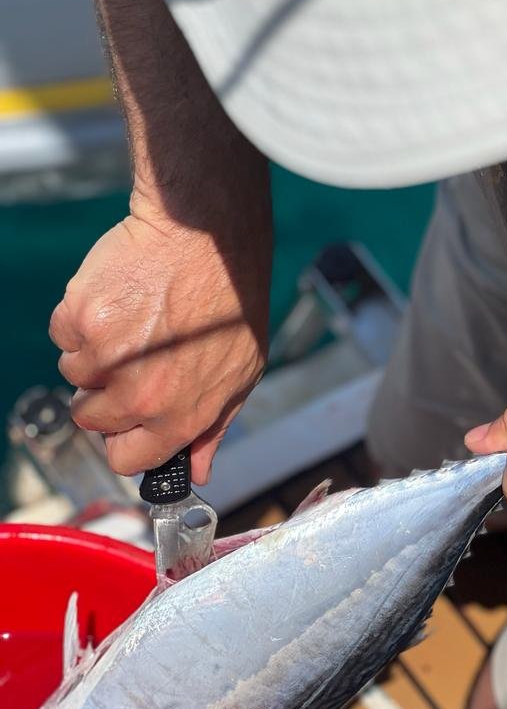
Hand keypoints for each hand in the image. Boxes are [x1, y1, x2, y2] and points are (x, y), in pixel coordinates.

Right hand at [49, 205, 268, 484]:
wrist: (207, 239)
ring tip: (133, 320)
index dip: (124, 440)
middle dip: (104, 395)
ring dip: (95, 352)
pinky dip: (82, 318)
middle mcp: (139, 396)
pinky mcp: (81, 319)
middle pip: (91, 420)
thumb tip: (197, 469)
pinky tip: (118, 298)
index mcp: (180, 416)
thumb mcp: (240, 375)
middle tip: (132, 358)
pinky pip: (64, 334)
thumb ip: (213, 427)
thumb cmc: (230, 304)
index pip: (126, 460)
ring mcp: (107, 358)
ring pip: (74, 374)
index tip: (126, 423)